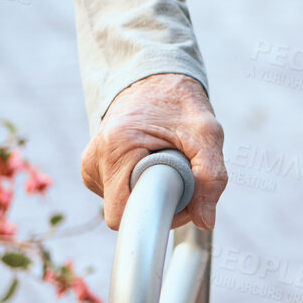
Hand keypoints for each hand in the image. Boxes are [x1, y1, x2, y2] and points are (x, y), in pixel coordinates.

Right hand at [81, 73, 226, 231]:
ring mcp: (90, 165)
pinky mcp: (93, 169)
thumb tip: (206, 221)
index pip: (122, 214)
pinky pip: (118, 195)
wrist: (155, 80)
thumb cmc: (181, 104)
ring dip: (149, 194)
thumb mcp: (207, 134)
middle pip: (123, 212)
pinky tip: (150, 165)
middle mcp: (94, 157)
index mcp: (116, 146)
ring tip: (166, 164)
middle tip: (181, 177)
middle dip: (157, 203)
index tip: (183, 197)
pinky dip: (139, 187)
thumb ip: (211, 178)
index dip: (158, 215)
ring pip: (122, 206)